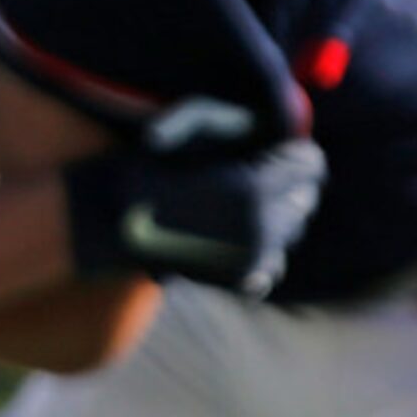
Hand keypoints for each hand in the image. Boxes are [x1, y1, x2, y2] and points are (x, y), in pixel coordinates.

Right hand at [63, 100, 325, 296]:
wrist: (107, 220)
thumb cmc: (146, 167)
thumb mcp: (198, 136)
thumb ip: (252, 141)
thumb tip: (297, 152)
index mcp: (253, 189)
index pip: (309, 165)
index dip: (295, 152)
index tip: (281, 149)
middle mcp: (260, 228)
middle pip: (303, 200)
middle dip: (288, 184)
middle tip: (263, 173)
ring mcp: (250, 259)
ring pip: (291, 233)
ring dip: (278, 216)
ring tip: (248, 205)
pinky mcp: (237, 280)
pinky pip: (272, 265)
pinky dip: (265, 251)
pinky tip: (240, 237)